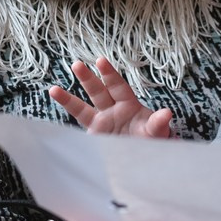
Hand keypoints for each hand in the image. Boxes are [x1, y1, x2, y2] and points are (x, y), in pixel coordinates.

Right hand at [47, 57, 173, 137]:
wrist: (146, 160)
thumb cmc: (154, 142)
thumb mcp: (158, 133)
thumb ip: (158, 123)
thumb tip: (167, 113)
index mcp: (128, 105)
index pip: (117, 86)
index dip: (109, 74)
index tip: (100, 61)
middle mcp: (112, 110)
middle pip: (97, 91)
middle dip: (87, 79)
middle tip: (77, 64)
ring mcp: (101, 124)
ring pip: (82, 108)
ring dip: (68, 99)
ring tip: (53, 89)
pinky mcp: (94, 138)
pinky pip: (79, 129)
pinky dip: (67, 126)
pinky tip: (54, 121)